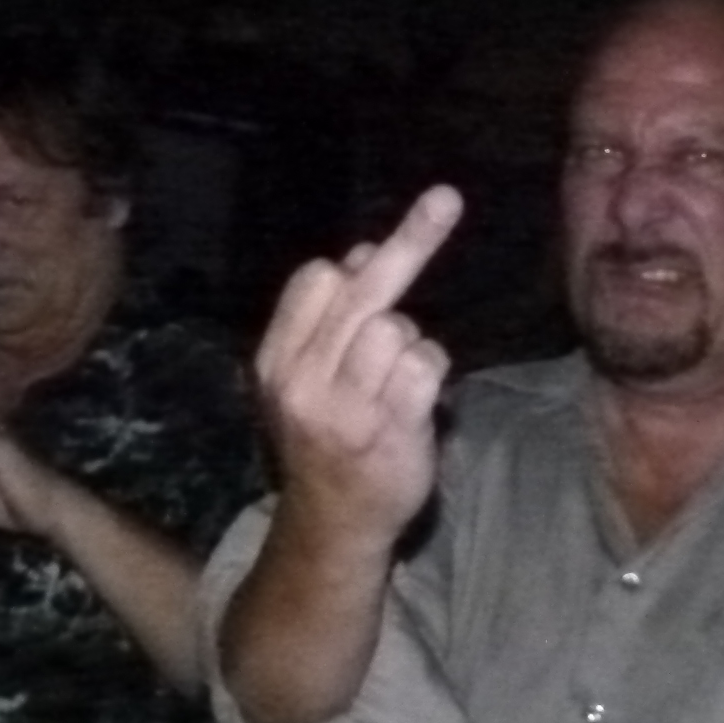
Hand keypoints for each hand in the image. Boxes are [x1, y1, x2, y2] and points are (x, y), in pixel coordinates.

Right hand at [252, 186, 462, 553]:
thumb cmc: (328, 440)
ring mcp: (345, 406)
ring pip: (398, 327)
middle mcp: (303, 380)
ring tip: (398, 383)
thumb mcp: (308, 379)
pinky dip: (432, 373)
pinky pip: (426, 365)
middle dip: (412, 239)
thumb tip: (360, 254)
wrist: (332, 525)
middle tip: (446, 198)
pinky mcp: (388, 428)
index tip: (373, 257)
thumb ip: (330, 321)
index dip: (352, 266)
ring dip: (412, 344)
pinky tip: (417, 403)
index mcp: (277, 361)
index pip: (314, 281)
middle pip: (362, 291)